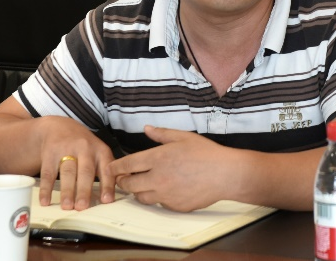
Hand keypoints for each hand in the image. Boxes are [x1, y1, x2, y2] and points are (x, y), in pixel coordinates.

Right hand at [37, 116, 115, 210]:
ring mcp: (67, 149)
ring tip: (67, 206)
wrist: (59, 127)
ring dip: (67, 190)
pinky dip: (46, 188)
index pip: (106, 169)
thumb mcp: (99, 152)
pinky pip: (48, 172)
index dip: (107, 185)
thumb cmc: (84, 146)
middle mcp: (85, 148)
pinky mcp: (50, 152)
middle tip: (82, 207)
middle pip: (86, 171)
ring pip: (67, 172)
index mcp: (101, 151)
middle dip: (84, 190)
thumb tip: (124, 187)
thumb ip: (108, 169)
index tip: (107, 201)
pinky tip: (45, 201)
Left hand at [106, 125, 233, 211]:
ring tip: (143, 184)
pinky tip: (165, 189)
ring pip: (141, 197)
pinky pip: (159, 204)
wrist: (224, 174)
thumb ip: (162, 134)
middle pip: (129, 185)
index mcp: (158, 158)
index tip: (110, 168)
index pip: (128, 165)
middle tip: (124, 178)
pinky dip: (158, 197)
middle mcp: (158, 178)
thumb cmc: (206, 153)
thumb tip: (147, 129)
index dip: (116, 167)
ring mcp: (165, 195)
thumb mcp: (183, 137)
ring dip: (139, 191)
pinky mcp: (174, 206)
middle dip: (123, 181)